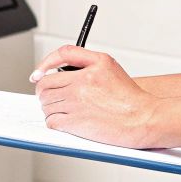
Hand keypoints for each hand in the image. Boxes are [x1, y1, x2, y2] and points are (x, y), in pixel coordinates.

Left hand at [30, 45, 158, 148]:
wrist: (143, 118)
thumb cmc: (128, 96)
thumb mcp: (108, 64)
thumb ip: (82, 58)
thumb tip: (57, 65)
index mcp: (90, 68)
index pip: (57, 58)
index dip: (43, 66)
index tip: (37, 74)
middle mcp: (82, 84)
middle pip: (45, 85)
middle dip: (45, 91)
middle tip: (52, 96)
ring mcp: (76, 104)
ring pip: (46, 104)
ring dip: (50, 107)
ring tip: (63, 110)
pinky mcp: (75, 123)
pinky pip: (51, 121)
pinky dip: (54, 122)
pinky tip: (65, 121)